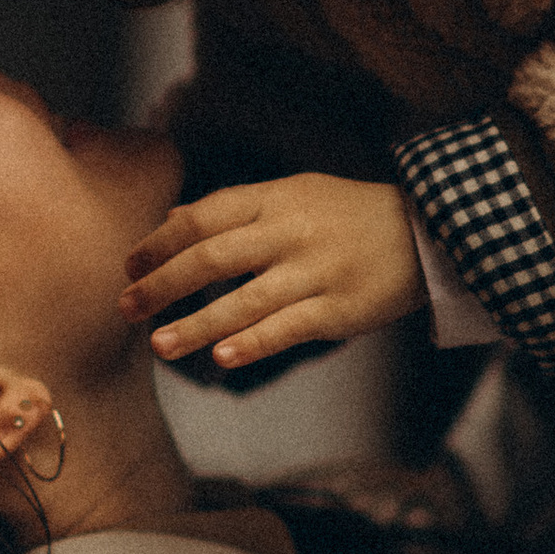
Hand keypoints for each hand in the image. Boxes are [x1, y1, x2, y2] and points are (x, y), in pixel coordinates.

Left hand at [124, 174, 423, 368]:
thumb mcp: (294, 194)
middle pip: (213, 257)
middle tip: (125, 306)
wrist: (429, 231)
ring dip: (196, 325)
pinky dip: (252, 343)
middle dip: (162, 284)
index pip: (204, 217)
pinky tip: (220, 359)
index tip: (129, 265)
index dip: (160, 241)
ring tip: (159, 345)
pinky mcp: (339, 309)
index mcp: (276, 199)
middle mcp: (291, 232)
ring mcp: (315, 272)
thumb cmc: (350, 214)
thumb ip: (236, 209)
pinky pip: (287, 328)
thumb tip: (172, 219)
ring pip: (244, 300)